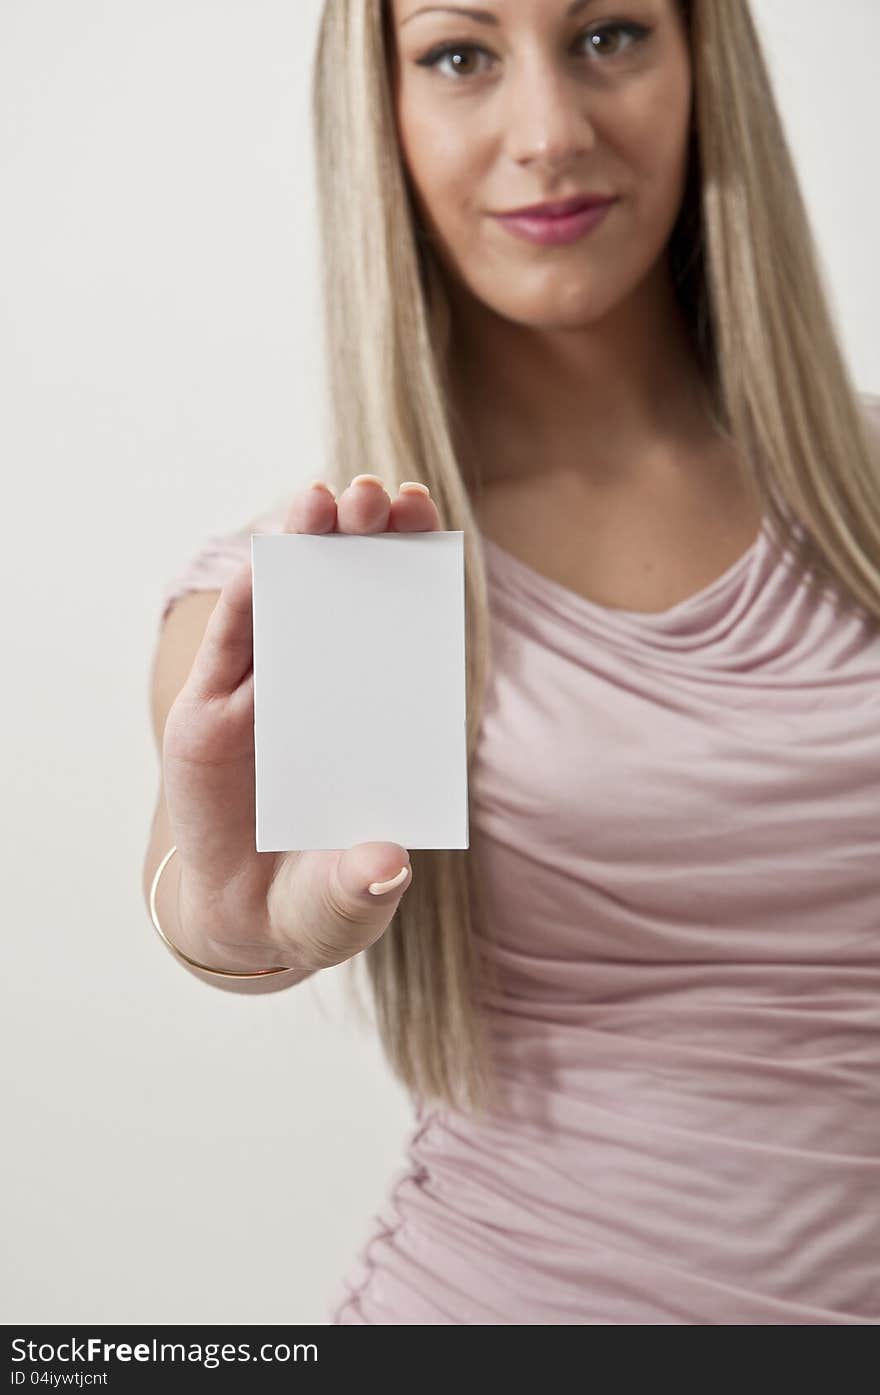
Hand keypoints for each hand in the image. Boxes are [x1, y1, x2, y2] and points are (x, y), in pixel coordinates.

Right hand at [161, 475, 440, 973]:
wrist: (246, 917)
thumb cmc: (319, 896)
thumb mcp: (344, 900)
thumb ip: (362, 885)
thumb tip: (386, 868)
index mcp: (379, 716)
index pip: (403, 625)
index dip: (414, 568)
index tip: (426, 516)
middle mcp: (327, 691)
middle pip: (347, 598)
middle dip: (362, 541)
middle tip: (376, 494)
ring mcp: (266, 695)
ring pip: (284, 608)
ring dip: (301, 553)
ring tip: (319, 502)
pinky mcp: (210, 711)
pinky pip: (228, 648)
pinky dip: (243, 607)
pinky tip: (260, 568)